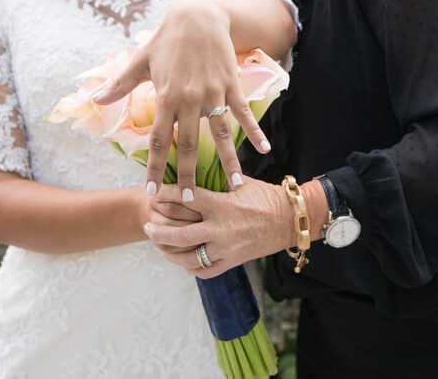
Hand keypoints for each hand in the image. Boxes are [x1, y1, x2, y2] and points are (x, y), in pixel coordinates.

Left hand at [92, 0, 270, 199]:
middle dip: (188, 175)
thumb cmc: (167, 39)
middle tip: (189, 201)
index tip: (152, 192)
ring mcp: (214, 94)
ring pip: (221, 135)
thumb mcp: (140, 60)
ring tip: (233, 187)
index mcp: (166, 96)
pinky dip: (254, 132)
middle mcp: (190, 99)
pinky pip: (244, 114)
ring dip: (228, 162)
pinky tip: (264, 150)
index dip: (154, 168)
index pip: (158, 140)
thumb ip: (119, 84)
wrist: (198, 16)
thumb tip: (95, 99)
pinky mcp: (232, 86)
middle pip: (189, 145)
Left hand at [143, 179, 327, 278]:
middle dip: (158, 233)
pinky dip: (191, 267)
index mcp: (223, 205)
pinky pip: (204, 271)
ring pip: (188, 258)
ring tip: (161, 247)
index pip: (187, 198)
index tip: (155, 192)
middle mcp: (222, 229)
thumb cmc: (267, 197)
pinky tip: (183, 260)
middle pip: (180, 236)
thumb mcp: (243, 183)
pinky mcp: (232, 262)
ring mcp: (226, 249)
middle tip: (147, 227)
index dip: (166, 194)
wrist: (290, 220)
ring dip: (170, 253)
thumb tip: (200, 168)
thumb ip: (220, 180)